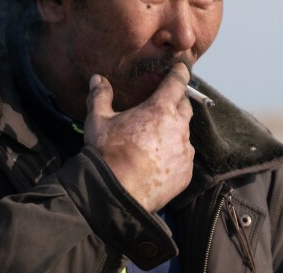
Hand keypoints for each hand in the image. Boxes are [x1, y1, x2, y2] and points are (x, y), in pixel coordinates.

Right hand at [83, 64, 194, 212]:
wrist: (116, 193)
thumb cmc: (107, 154)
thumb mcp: (98, 121)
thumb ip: (100, 96)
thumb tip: (97, 79)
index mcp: (160, 109)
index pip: (177, 83)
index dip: (180, 73)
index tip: (182, 69)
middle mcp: (178, 128)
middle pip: (185, 107)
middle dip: (176, 104)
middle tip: (163, 107)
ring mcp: (184, 151)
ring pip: (185, 134)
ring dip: (174, 133)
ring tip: (156, 141)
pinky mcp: (186, 172)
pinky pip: (184, 158)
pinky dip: (174, 156)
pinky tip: (158, 162)